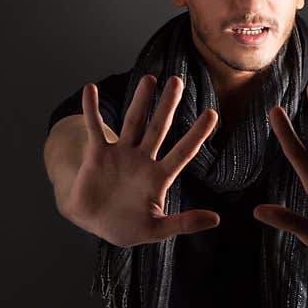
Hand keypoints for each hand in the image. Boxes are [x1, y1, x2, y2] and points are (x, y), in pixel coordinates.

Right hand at [62, 74, 219, 247]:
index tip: (212, 114)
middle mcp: (142, 160)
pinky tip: (91, 89)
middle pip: (158, 128)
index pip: (183, 151)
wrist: (93, 223)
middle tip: (178, 81)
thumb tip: (216, 219)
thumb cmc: (126, 227)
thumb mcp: (156, 229)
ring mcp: (120, 154)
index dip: (197, 134)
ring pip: (133, 122)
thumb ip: (184, 223)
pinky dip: (92, 110)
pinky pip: (95, 129)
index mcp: (158, 177)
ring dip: (140, 101)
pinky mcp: (97, 154)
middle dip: (168, 105)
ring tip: (149, 78)